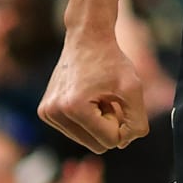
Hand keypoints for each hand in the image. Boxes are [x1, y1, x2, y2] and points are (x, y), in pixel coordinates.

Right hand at [39, 29, 149, 152]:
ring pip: (86, 141)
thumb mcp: (133, 87)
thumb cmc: (111, 60)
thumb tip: (125, 143)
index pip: (110, 141)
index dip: (122, 124)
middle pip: (96, 145)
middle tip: (108, 99)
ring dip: (98, 122)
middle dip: (109, 125)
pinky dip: (86, 119)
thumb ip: (137, 120)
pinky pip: (75, 131)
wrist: (87, 38)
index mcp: (74, 107)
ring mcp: (46, 113)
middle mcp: (54, 112)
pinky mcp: (45, 112)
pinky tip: (87, 97)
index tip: (118, 101)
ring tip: (97, 97)